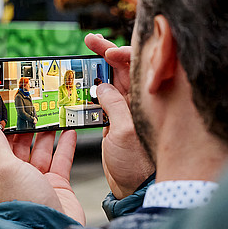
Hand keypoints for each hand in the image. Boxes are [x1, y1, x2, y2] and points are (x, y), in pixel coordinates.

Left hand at [0, 118, 84, 224]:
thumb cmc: (26, 205)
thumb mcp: (7, 168)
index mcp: (0, 174)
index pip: (1, 144)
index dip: (6, 127)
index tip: (13, 110)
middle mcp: (18, 177)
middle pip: (23, 146)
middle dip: (29, 128)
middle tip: (36, 111)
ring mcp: (38, 180)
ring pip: (43, 150)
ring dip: (47, 135)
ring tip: (53, 118)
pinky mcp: (57, 184)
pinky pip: (61, 160)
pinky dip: (65, 146)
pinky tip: (68, 133)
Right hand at [84, 33, 154, 197]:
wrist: (133, 188)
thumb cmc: (137, 164)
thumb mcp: (125, 133)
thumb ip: (114, 106)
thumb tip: (102, 87)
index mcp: (146, 100)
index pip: (137, 67)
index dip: (122, 55)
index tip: (106, 51)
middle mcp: (137, 102)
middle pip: (122, 69)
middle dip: (105, 52)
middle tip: (89, 40)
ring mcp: (125, 110)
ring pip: (110, 81)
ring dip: (96, 69)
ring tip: (82, 56)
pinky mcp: (113, 120)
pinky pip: (102, 98)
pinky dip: (91, 89)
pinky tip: (81, 83)